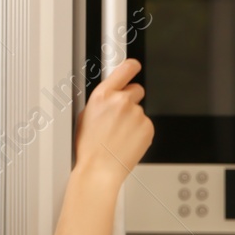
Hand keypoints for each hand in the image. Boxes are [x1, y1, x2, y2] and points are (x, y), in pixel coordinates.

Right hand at [74, 58, 153, 187]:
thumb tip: (112, 92)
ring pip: (139, 110)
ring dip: (133, 119)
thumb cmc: (90, 146)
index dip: (132, 66)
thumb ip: (103, 99)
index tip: (134, 66)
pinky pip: (146, 124)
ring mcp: (137, 114)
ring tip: (119, 135)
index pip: (126, 68)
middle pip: (137, 89)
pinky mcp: (148, 128)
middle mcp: (121, 101)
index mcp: (103, 95)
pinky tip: (126, 141)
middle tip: (120, 116)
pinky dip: (139, 132)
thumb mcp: (86, 115)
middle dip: (131, 99)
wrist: (99, 169)